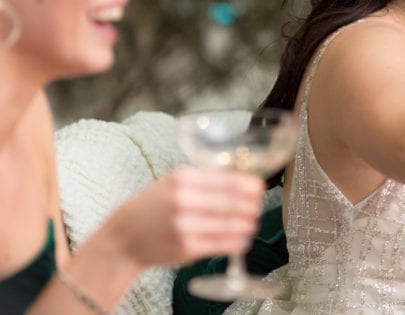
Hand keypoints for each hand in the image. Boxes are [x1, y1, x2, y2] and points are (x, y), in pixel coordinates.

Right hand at [104, 166, 263, 269]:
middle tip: (258, 206)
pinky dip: (236, 242)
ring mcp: (184, 225)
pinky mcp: (186, 248)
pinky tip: (243, 239)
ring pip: (229, 224)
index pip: (226, 180)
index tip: (259, 187)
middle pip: (231, 202)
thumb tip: (239, 179)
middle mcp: (183, 200)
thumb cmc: (151, 207)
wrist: (123, 238)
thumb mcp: (171, 182)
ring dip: (246, 224)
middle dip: (250, 205)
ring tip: (252, 222)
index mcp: (182, 178)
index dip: (248, 185)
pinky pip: (220, 244)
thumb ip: (202, 179)